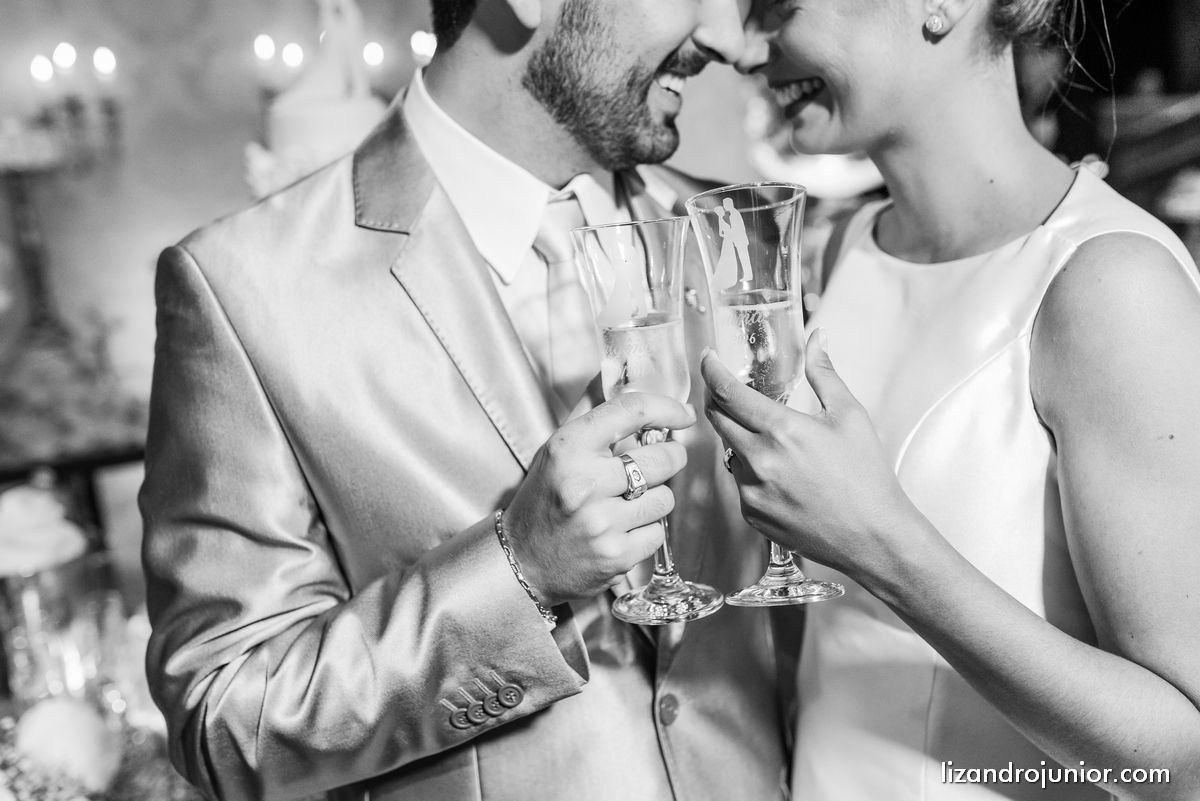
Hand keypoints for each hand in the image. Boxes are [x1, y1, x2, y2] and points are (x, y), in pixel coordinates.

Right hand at [504, 393, 694, 606]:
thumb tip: (620, 370)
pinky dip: (647, 529)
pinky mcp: (616, 556)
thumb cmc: (544, 497)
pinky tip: (623, 529)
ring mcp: (602, 523)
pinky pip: (658, 532)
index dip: (667, 408)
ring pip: (665, 497)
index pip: (632, 411)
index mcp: (569, 448)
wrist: (521, 560)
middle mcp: (585, 484)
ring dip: (655, 496)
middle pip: (662, 457)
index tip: (683, 414)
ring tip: (630, 501)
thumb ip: (592, 410)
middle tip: (661, 460)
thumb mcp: (557, 448)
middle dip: (670, 456)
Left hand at [700, 330, 916, 581]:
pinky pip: (740, 483)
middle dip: (718, 401)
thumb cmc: (867, 476)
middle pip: (717, 420)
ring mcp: (751, 491)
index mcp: (781, 430)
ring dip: (741, 440)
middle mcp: (759, 460)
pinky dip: (752, 472)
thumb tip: (817, 340)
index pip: (727, 393)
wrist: (872, 536)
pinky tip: (782, 476)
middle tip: (728, 392)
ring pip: (730, 452)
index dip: (711, 371)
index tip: (708, 359)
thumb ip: (825, 374)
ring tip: (776, 444)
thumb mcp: (850, 416)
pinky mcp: (751, 515)